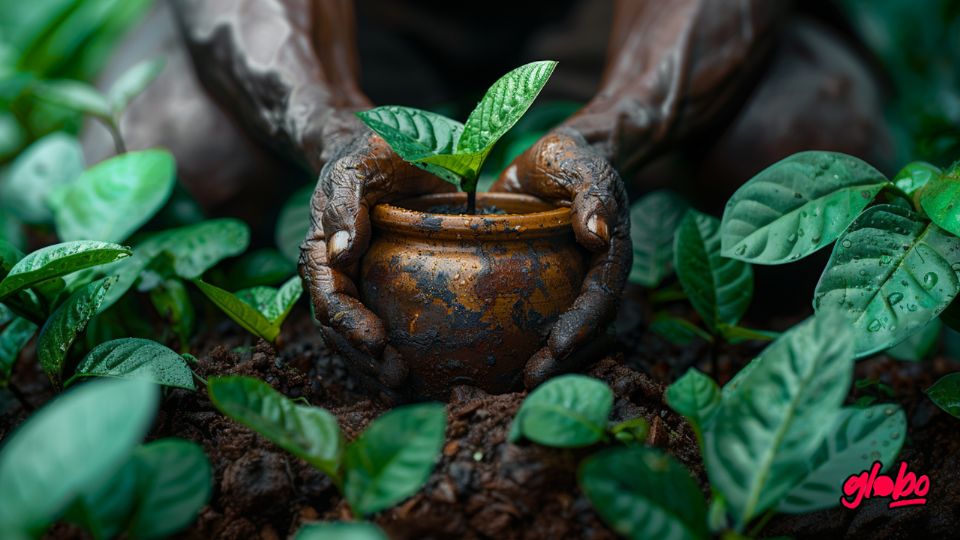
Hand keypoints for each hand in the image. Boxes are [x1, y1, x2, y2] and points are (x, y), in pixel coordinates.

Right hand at [299, 132, 454, 393]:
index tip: (377, 343)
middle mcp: (334, 272)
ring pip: (353, 338)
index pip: (328, 296)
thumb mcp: (360, 163)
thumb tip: (340, 253)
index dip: (349, 324)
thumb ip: (345, 201)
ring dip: (373, 367)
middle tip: (397, 379)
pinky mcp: (379, 291)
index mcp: (323, 248)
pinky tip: (411, 380)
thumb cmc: (372, 151)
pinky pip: (377, 329)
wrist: (382, 149)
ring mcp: (355, 285)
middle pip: (338, 328)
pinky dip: (387, 357)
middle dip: (363, 358)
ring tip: (403, 389)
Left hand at [491, 128, 630, 388]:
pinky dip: (520, 342)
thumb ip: (592, 195)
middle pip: (584, 327)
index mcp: (608, 253)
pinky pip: (534, 320)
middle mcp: (590, 276)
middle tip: (530, 382)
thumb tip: (599, 235)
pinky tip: (494, 360)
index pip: (600, 296)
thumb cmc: (569, 157)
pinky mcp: (540, 287)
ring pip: (562, 331)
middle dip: (562, 359)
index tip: (558, 347)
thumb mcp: (580, 164)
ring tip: (512, 384)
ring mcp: (566, 285)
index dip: (583, 324)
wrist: (552, 158)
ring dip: (543, 360)